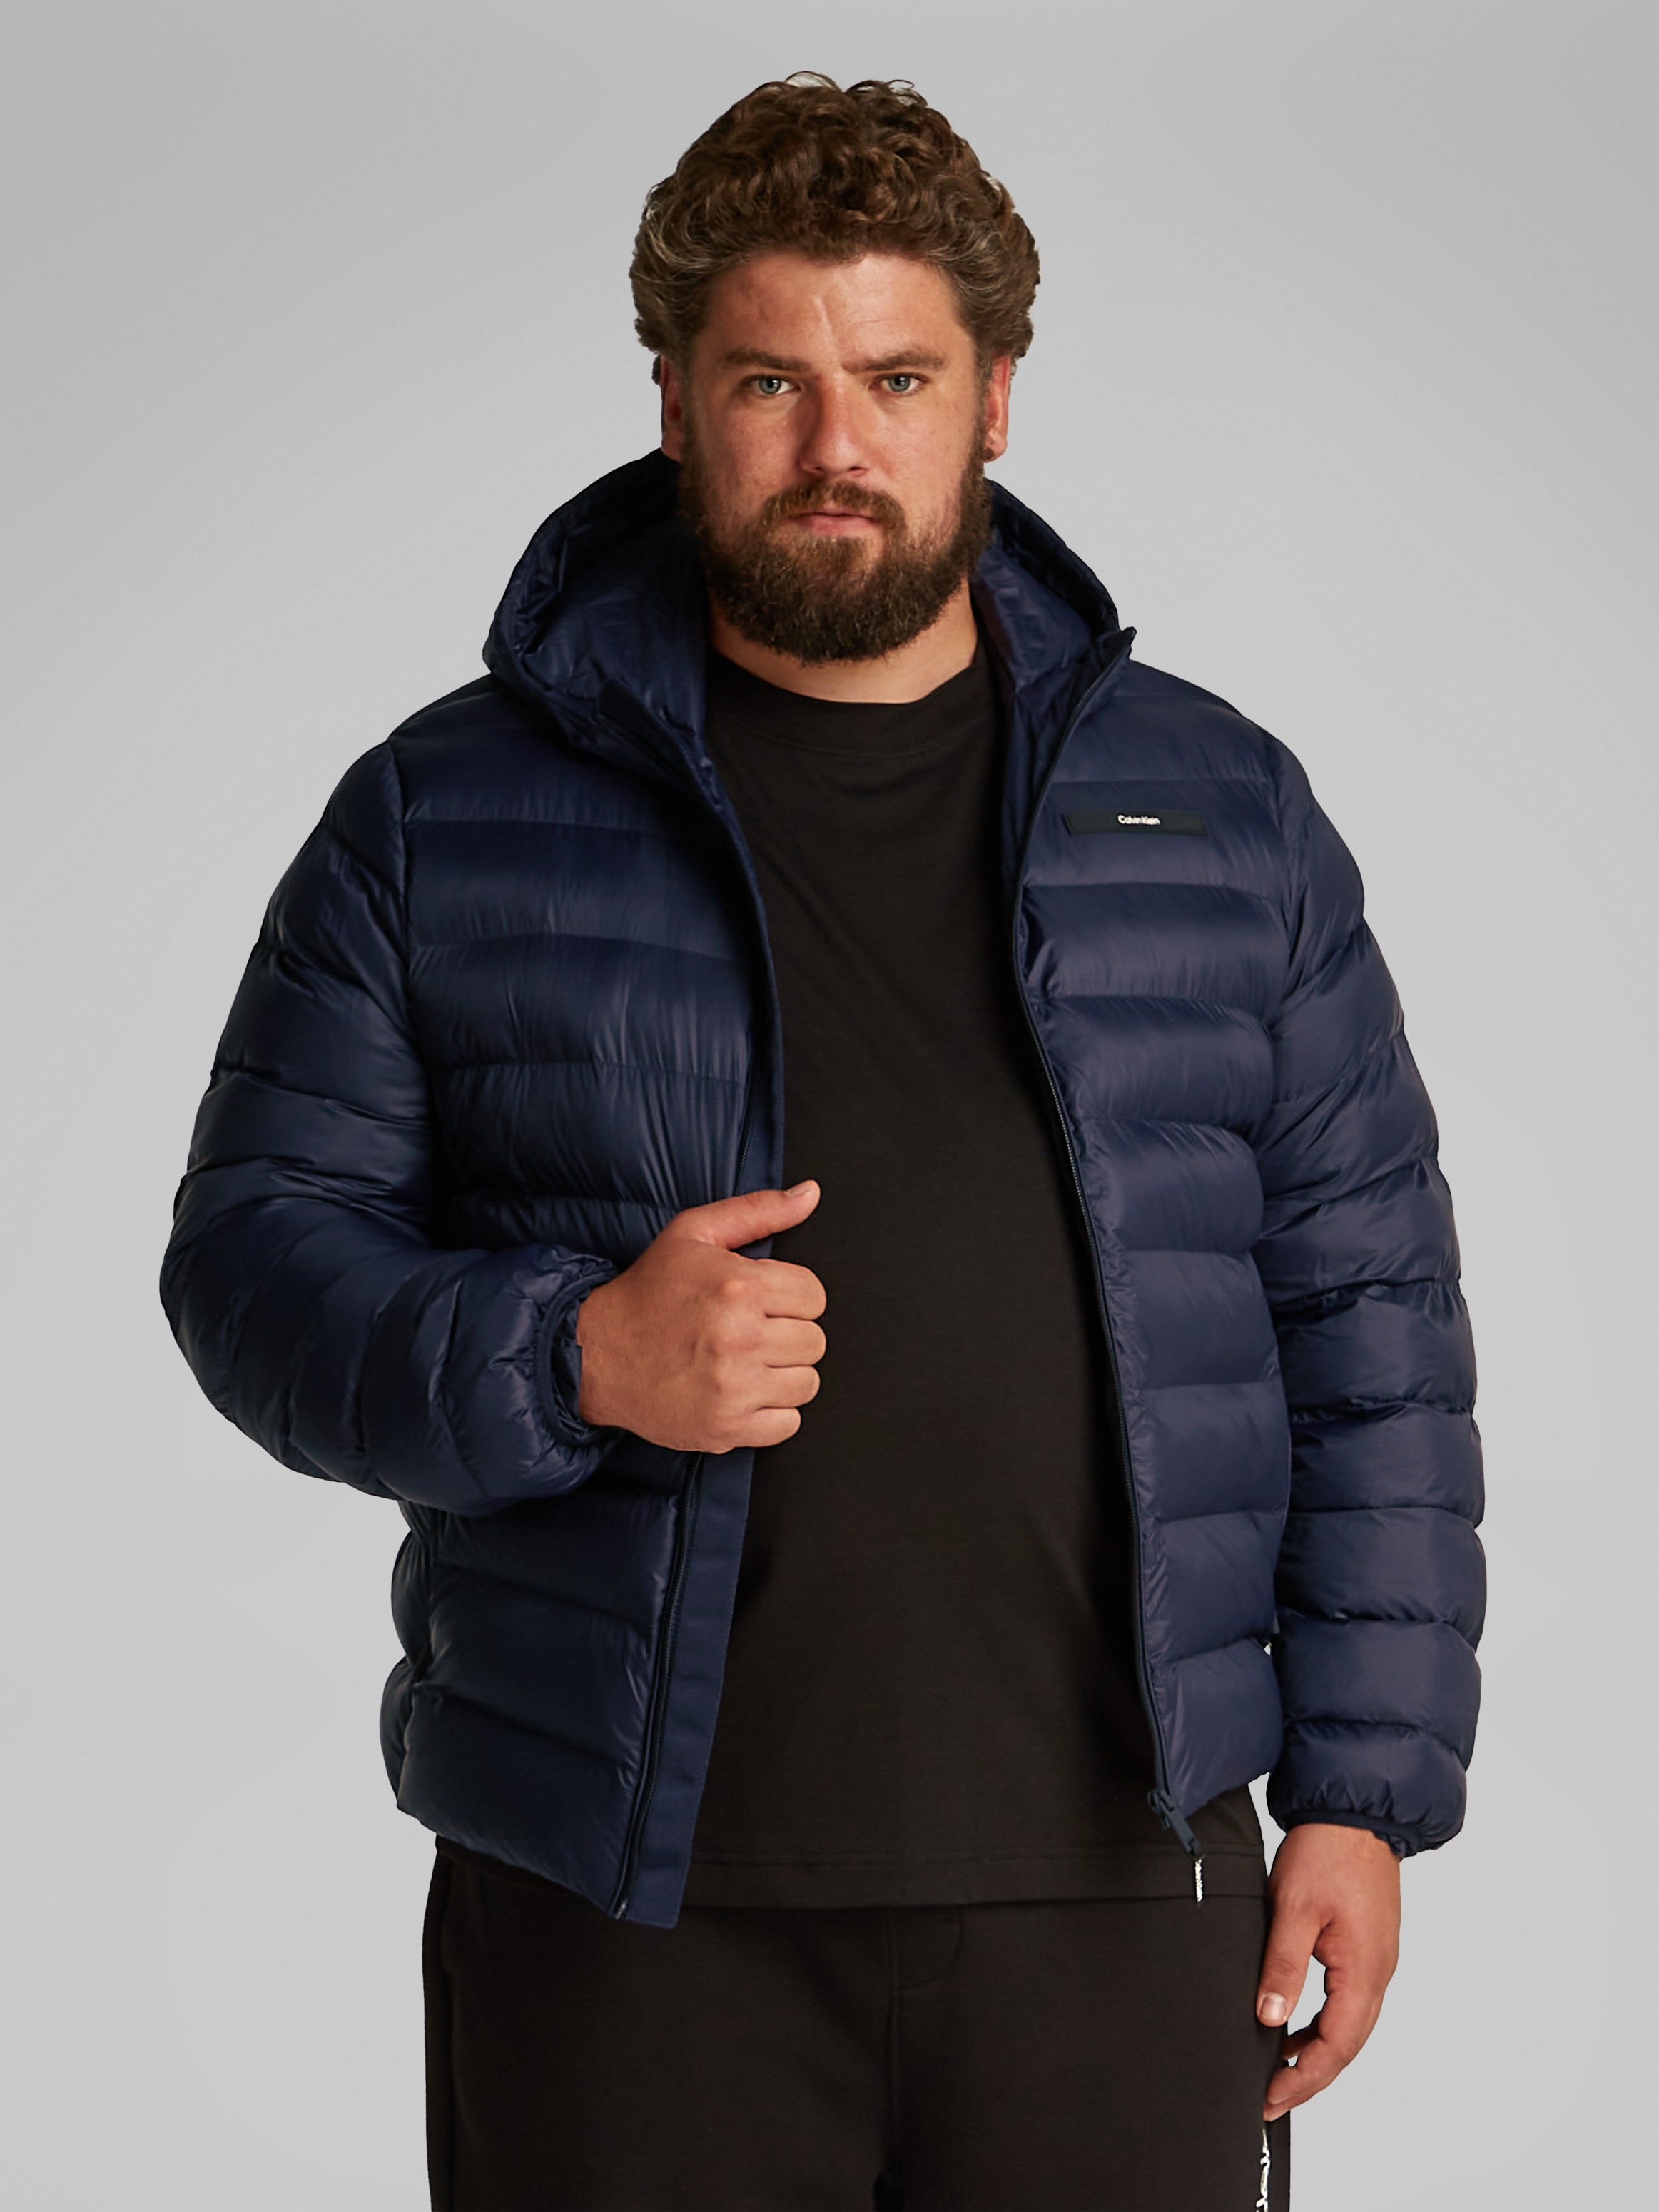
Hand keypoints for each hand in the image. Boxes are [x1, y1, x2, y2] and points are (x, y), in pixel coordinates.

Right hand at [574, 1182, 825, 1451]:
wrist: (595, 1353)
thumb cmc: (647, 1292)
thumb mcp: (694, 1233)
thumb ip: (758, 1210)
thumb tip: (810, 1194)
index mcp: (739, 1288)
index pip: (814, 1296)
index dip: (791, 1296)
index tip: (764, 1302)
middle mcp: (739, 1339)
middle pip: (814, 1341)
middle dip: (788, 1333)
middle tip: (751, 1331)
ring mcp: (733, 1388)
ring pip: (807, 1383)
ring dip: (783, 1373)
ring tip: (747, 1361)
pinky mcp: (726, 1427)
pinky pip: (788, 1423)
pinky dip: (772, 1411)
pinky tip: (743, 1391)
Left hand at [1256, 1822, 1400, 2119]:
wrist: (1355, 1810)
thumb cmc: (1327, 1852)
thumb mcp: (1294, 1909)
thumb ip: (1283, 1966)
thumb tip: (1270, 2018)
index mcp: (1364, 1971)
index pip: (1335, 2046)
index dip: (1303, 2078)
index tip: (1270, 2098)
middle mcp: (1378, 1973)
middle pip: (1347, 2045)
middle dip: (1309, 2076)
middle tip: (1269, 2098)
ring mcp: (1376, 1961)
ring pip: (1349, 2026)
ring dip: (1317, 2051)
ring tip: (1278, 2070)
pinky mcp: (1367, 1947)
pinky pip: (1348, 2001)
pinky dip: (1323, 2023)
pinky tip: (1295, 2026)